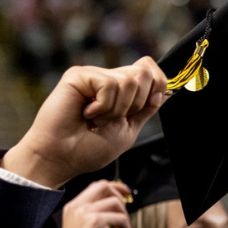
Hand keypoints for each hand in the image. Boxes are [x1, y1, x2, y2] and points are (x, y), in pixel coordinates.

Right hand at [2, 58, 167, 188]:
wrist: (63, 158)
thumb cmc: (90, 149)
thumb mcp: (129, 129)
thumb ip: (146, 109)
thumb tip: (165, 91)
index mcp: (121, 91)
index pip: (150, 70)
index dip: (159, 85)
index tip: (148, 105)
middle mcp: (108, 79)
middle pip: (145, 72)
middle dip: (137, 103)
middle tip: (114, 118)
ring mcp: (94, 75)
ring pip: (130, 80)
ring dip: (117, 110)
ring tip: (97, 119)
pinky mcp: (79, 75)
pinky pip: (109, 85)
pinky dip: (103, 107)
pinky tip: (86, 113)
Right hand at [61, 179, 132, 227]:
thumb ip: (94, 214)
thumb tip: (115, 205)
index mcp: (72, 207)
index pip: (95, 187)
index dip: (112, 188)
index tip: (124, 195)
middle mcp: (77, 206)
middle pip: (103, 186)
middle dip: (120, 192)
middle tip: (130, 203)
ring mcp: (85, 212)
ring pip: (115, 202)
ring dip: (125, 216)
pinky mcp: (96, 221)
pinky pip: (121, 218)